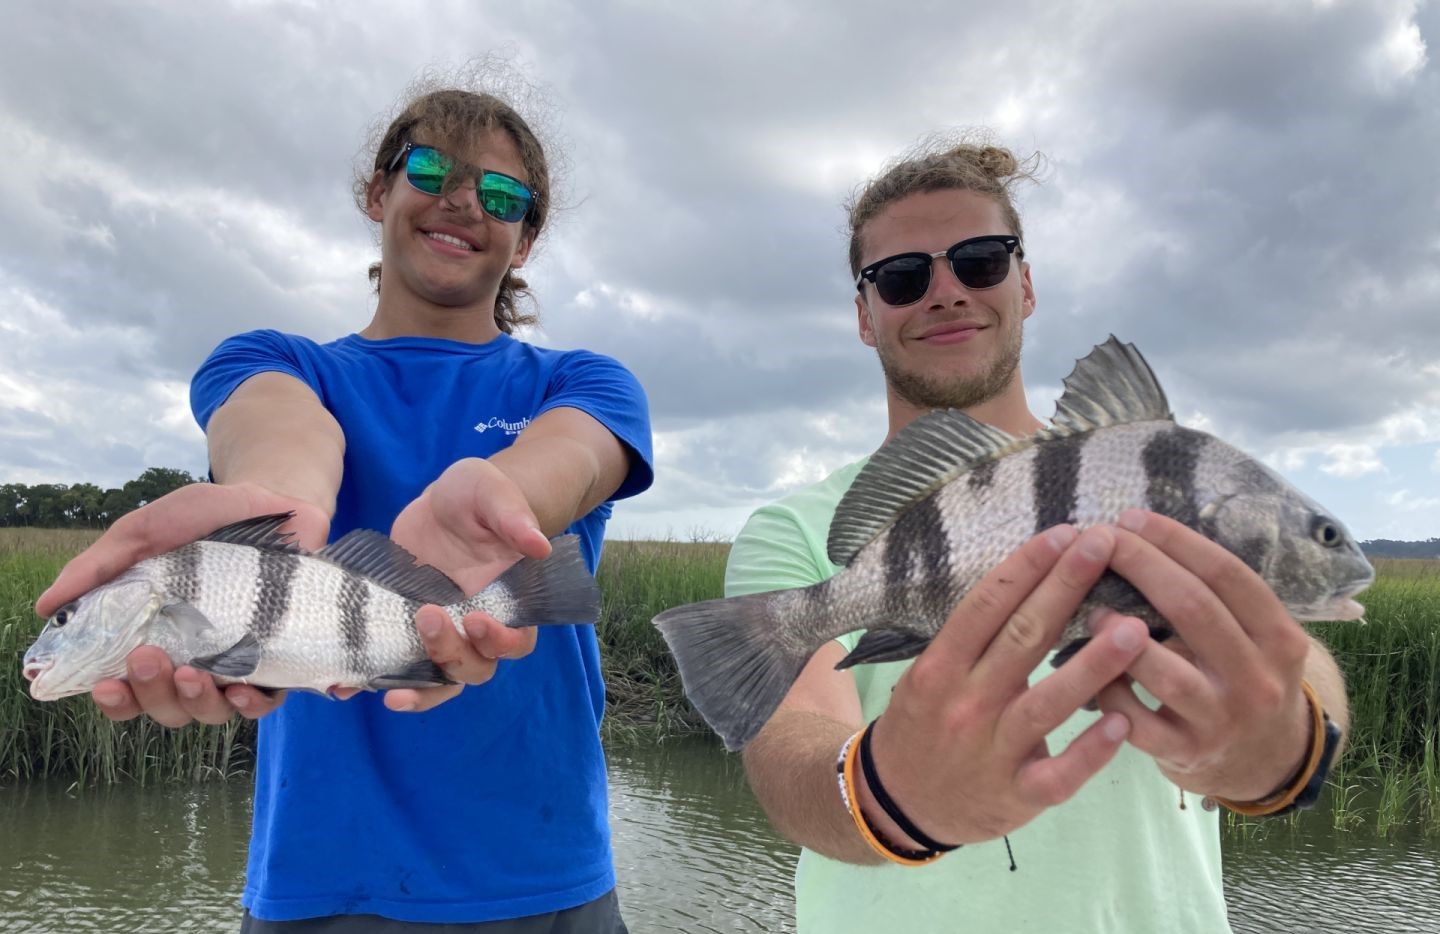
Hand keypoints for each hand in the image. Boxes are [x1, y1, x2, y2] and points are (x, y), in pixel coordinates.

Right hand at [36, 481, 326, 727]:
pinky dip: (253, 705)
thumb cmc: (204, 519)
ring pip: (210, 711)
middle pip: (166, 707)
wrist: (274, 501)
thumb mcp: (145, 532)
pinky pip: (266, 701)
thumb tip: (47, 606)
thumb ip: (100, 566)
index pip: (127, 691)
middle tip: (147, 657)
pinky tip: (244, 691)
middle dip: (152, 692)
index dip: (115, 701)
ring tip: (190, 673)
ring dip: (195, 701)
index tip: (105, 685)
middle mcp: (192, 660)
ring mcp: (236, 663)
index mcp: (154, 638)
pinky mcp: (278, 658)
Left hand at [384, 458, 551, 711]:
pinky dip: (382, 681)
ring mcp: (443, 634)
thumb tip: (539, 545)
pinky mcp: (407, 632)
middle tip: (426, 617)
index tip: (475, 618)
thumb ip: (514, 517)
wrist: (442, 506)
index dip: (499, 640)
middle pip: (475, 667)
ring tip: (393, 695)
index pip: (516, 640)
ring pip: (441, 680)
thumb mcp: (492, 494)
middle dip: (452, 654)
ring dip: (421, 691)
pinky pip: (401, 668)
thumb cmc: (478, 498)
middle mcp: (478, 627)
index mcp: (509, 602)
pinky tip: (353, 685)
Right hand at [860, 525, 1147, 847]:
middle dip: (1064, 589)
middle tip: (1103, 546)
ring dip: (1092, 666)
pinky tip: (1122, 722)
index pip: (985, 607)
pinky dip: (1089, 749)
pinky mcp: (1016, 796)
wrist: (897, 804)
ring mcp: (991, 751)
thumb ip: (973, 640)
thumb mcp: (929, 674)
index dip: (1025, 568)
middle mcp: (964, 703)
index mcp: (940, 667)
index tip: (1063, 533)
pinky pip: (1059, 773)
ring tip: (1134, 629)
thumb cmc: (923, 725)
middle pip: (1020, 639)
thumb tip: (1029, 581)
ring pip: (1046, 704)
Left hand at [1092, 509, 1312, 800]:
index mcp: (1279, 638)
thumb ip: (1216, 598)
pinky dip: (1108, 691)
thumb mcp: (1256, 638)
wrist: (1265, 762)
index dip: (1175, 541)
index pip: (1227, 575)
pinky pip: (1135, 720)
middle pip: (1193, 608)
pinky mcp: (1186, 753)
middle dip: (1140, 566)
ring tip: (1092, 609)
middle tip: (1099, 541)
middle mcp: (1258, 678)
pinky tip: (1089, 668)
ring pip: (1164, 671)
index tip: (1131, 518)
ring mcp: (1222, 720)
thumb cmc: (1242, 677)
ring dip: (1118, 634)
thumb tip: (1143, 535)